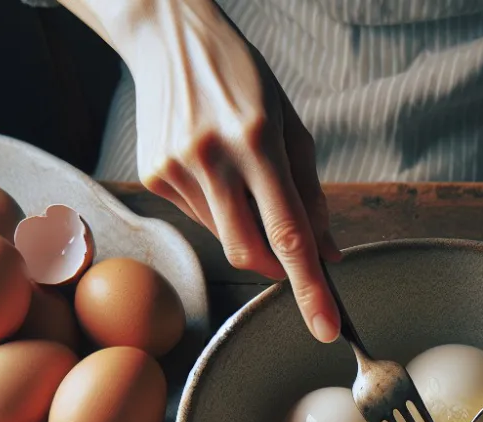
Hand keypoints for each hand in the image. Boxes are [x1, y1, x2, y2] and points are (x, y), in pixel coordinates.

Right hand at [60, 0, 340, 341]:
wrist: (168, 34)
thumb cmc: (242, 80)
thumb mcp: (291, 126)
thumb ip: (311, 195)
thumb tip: (327, 254)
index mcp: (258, 140)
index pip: (289, 233)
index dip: (310, 287)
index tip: (328, 327)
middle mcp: (213, 157)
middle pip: (250, 252)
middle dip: (276, 267)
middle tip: (291, 257)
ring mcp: (177, 168)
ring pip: (225, 237)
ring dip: (246, 227)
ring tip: (241, 175)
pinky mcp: (154, 175)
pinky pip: (200, 218)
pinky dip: (219, 209)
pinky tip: (212, 168)